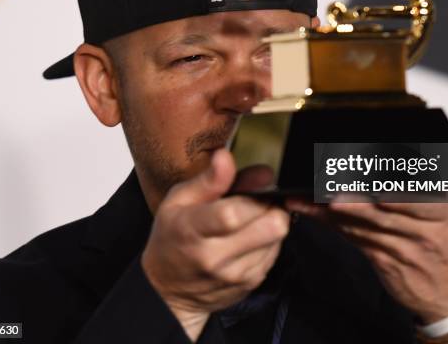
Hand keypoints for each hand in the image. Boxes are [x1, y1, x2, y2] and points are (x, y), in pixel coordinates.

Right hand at [141, 150, 289, 340]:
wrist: (168, 291)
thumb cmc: (171, 238)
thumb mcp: (178, 201)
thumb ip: (208, 180)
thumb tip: (225, 156)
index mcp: (192, 231)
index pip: (232, 214)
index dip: (253, 194)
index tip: (256, 181)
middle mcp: (216, 257)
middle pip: (271, 225)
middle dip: (272, 205)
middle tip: (258, 199)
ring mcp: (237, 274)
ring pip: (279, 236)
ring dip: (271, 221)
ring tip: (250, 219)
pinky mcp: (252, 282)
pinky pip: (276, 251)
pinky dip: (269, 238)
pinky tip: (249, 236)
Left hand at [287, 130, 447, 323]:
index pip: (420, 202)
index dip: (396, 194)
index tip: (375, 182)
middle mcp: (421, 232)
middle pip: (382, 213)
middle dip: (353, 199)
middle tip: (329, 184)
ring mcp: (398, 247)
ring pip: (360, 225)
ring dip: (331, 209)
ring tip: (306, 191)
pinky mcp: (379, 257)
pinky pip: (351, 237)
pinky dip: (327, 222)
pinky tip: (306, 208)